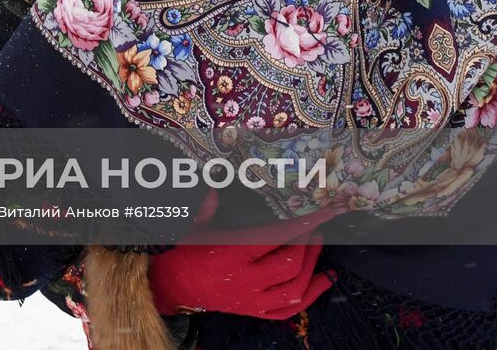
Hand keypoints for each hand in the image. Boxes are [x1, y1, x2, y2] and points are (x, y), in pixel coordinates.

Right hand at [147, 191, 336, 319]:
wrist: (173, 286)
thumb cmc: (185, 252)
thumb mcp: (193, 226)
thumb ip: (206, 207)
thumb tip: (214, 185)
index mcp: (231, 254)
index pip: (276, 237)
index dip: (302, 224)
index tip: (323, 213)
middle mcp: (245, 280)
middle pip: (290, 263)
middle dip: (308, 243)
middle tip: (316, 226)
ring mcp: (252, 300)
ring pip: (294, 286)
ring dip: (312, 265)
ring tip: (317, 244)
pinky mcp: (254, 311)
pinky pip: (289, 308)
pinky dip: (310, 296)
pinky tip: (323, 281)